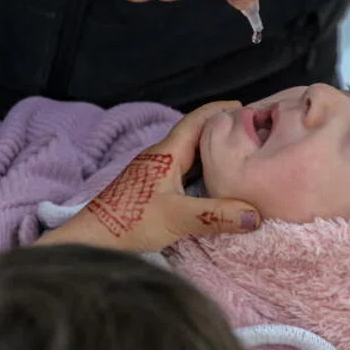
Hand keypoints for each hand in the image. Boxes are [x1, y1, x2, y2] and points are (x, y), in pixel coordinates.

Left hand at [37, 101, 260, 251]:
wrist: (92, 241)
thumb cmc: (129, 221)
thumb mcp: (177, 218)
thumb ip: (216, 215)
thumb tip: (256, 215)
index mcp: (166, 153)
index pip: (195, 121)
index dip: (219, 111)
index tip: (245, 109)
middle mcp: (161, 158)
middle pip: (196, 137)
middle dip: (221, 133)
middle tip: (250, 135)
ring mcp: (155, 174)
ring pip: (190, 157)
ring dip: (212, 155)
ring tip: (240, 160)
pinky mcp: (153, 191)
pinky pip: (185, 175)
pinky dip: (203, 175)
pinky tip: (216, 187)